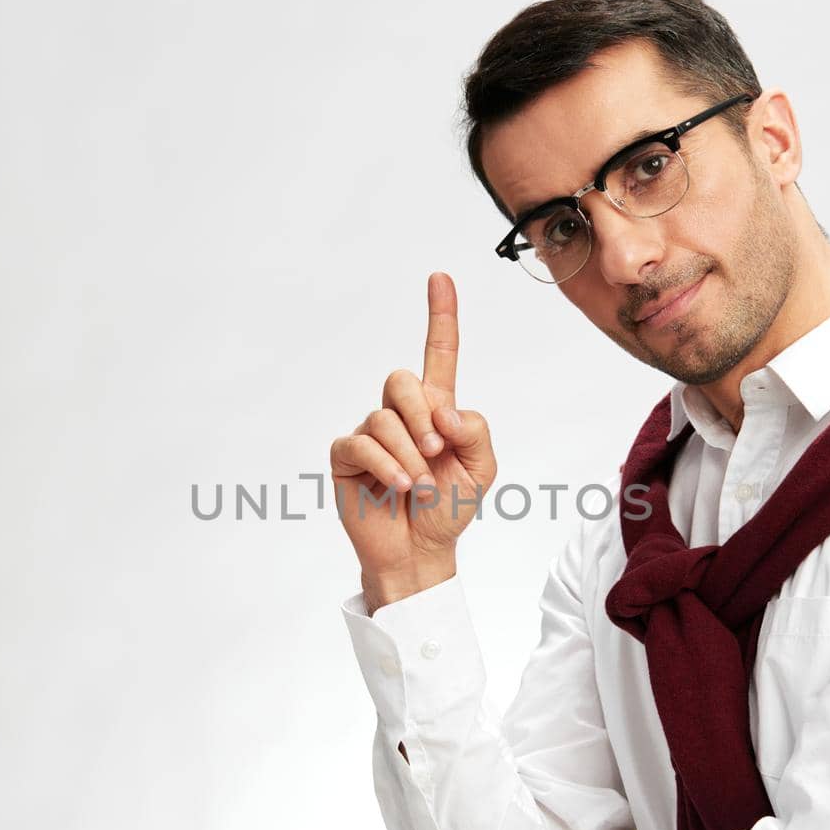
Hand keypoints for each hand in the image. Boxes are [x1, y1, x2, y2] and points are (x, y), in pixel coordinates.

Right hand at [328, 272, 497, 609]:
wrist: (421, 552)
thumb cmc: (448, 509)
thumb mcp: (481, 469)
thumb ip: (475, 430)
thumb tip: (443, 411)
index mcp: (436, 410)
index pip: (438, 355)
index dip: (440, 316)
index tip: (440, 277)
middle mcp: (400, 414)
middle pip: (401, 379)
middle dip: (423, 415)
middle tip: (437, 452)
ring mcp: (370, 434)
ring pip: (384, 417)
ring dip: (409, 453)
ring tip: (420, 486)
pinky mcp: (347, 457)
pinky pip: (361, 443)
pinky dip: (387, 464)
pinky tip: (401, 486)